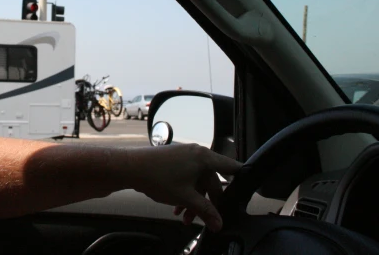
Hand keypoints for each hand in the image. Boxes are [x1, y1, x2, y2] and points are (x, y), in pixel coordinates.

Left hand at [125, 144, 241, 230]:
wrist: (130, 168)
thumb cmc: (158, 177)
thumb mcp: (186, 198)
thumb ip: (205, 210)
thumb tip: (219, 224)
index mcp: (204, 158)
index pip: (230, 167)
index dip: (241, 177)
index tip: (248, 187)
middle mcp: (197, 154)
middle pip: (212, 180)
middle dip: (208, 202)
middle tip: (205, 220)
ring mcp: (184, 156)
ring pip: (197, 182)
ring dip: (194, 201)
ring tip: (185, 218)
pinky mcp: (174, 160)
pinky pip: (187, 178)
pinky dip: (185, 193)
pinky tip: (177, 209)